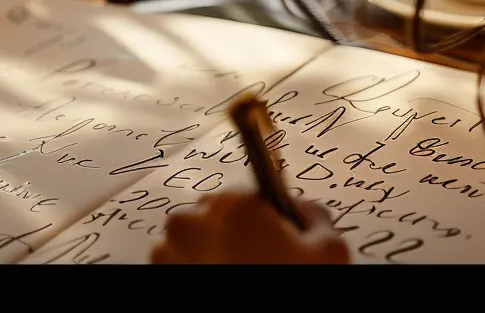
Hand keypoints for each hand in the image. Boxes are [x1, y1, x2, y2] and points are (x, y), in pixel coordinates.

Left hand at [149, 193, 351, 263]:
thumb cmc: (284, 287)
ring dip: (211, 250)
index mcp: (234, 205)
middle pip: (218, 214)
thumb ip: (316, 217)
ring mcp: (169, 246)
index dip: (266, 219)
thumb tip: (303, 209)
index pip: (252, 197)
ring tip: (237, 272)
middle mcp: (195, 218)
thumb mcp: (328, 252)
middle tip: (259, 262)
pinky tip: (215, 281)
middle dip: (235, 233)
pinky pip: (178, 259)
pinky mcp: (157, 268)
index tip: (274, 238)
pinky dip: (193, 267)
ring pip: (195, 237)